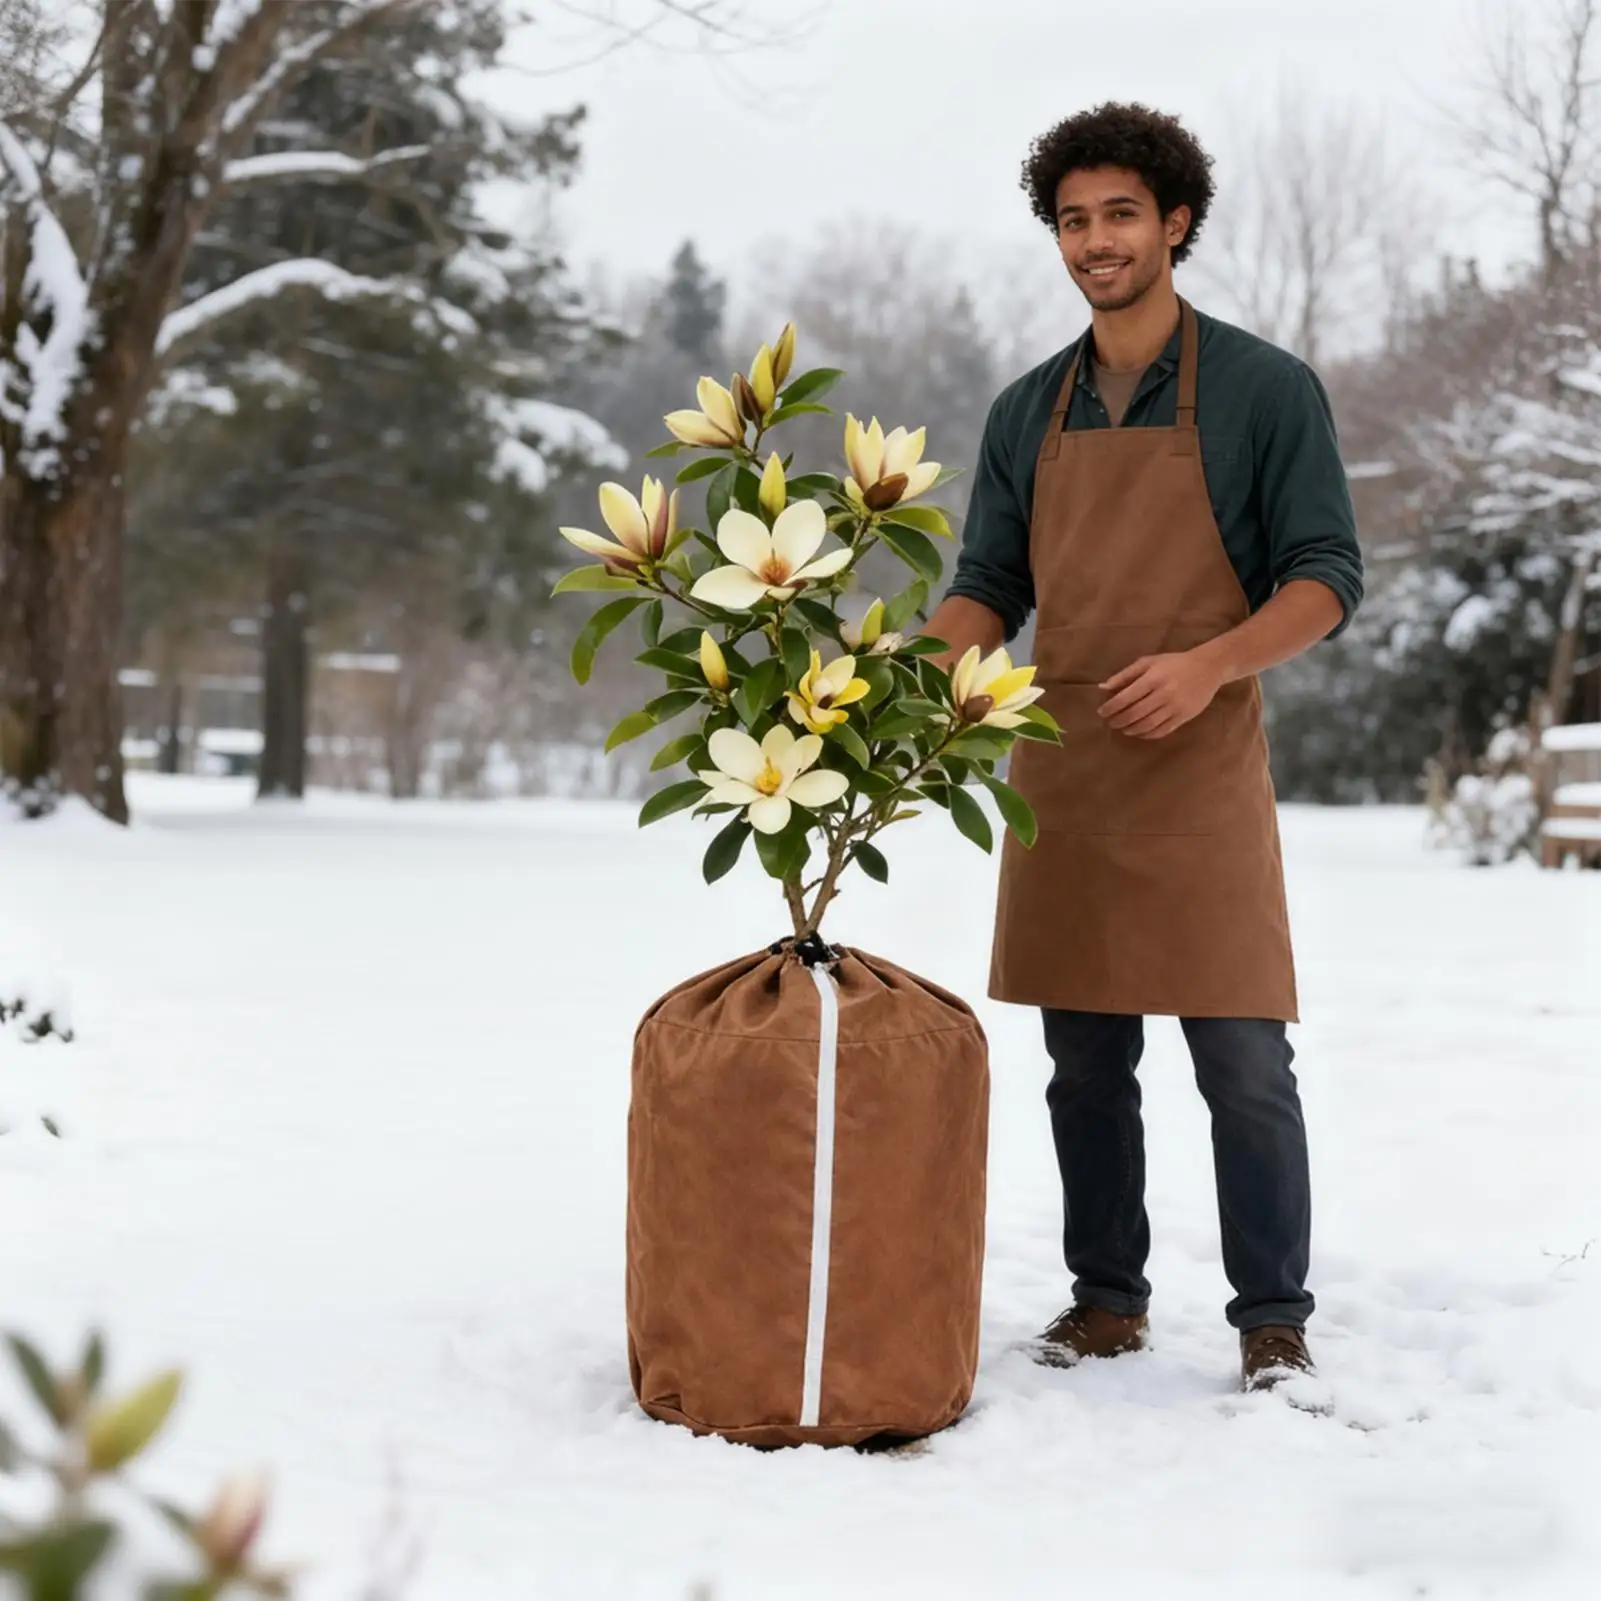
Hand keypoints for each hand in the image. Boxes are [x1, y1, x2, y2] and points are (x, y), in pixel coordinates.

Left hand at [1098, 649, 1223, 738]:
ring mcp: (1175, 707)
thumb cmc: (1173, 663)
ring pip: (1147, 725)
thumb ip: (1125, 675)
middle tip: (1110, 723)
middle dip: (1118, 721)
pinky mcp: (1184, 717)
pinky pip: (1162, 730)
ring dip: (1131, 729)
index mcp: (1153, 678)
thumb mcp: (1148, 662)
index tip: (1101, 712)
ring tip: (1123, 728)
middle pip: (1135, 714)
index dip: (1111, 708)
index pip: (1126, 697)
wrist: (1208, 668)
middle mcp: (1164, 693)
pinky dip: (1147, 734)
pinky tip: (1140, 732)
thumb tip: (1103, 687)